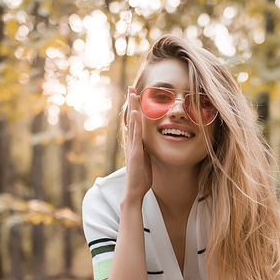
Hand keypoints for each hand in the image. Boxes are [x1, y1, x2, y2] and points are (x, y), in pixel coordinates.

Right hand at [123, 87, 151, 202]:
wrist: (134, 191)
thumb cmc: (141, 178)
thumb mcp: (146, 160)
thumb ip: (146, 150)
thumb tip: (149, 143)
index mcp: (136, 144)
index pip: (136, 122)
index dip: (137, 109)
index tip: (137, 95)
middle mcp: (132, 143)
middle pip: (132, 119)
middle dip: (132, 103)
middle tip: (131, 87)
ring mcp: (133, 147)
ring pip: (133, 124)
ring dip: (133, 108)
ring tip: (133, 94)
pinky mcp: (135, 153)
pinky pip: (136, 136)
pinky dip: (135, 124)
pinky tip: (136, 114)